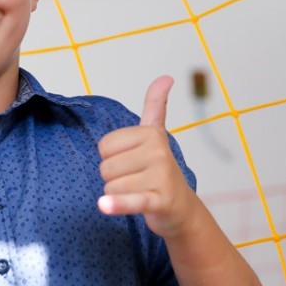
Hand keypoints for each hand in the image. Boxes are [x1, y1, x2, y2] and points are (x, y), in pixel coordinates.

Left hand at [97, 76, 197, 237]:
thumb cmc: (160, 169)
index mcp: (151, 134)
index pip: (104, 146)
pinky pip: (131, 200)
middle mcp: (159, 152)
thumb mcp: (156, 134)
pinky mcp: (159, 201)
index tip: (131, 161)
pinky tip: (104, 205)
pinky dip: (118, 204)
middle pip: (106, 167)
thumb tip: (166, 77)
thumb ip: (156, 106)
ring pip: (111, 187)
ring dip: (118, 195)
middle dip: (115, 178)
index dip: (111, 158)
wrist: (181, 208)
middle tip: (135, 180)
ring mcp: (161, 177)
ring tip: (138, 192)